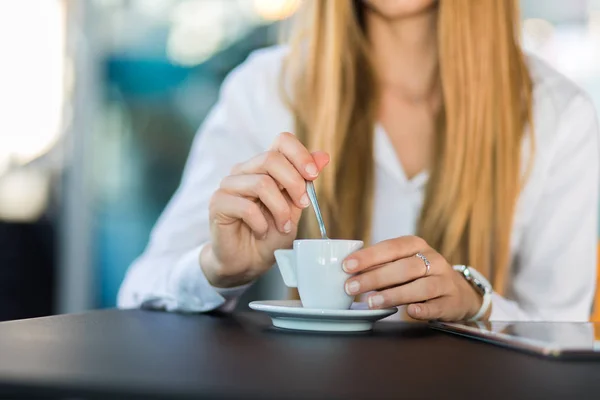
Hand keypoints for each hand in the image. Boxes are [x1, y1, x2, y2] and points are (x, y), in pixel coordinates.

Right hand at [201, 132, 328, 287]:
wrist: (248, 262)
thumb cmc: (270, 234)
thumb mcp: (295, 208)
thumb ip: (304, 182)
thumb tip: (323, 156)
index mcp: (264, 166)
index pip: (282, 141)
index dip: (300, 154)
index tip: (313, 176)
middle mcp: (244, 170)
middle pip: (271, 159)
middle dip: (294, 184)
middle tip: (303, 206)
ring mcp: (228, 185)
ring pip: (261, 183)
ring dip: (280, 209)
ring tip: (283, 226)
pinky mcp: (218, 203)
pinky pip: (246, 207)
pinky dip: (261, 223)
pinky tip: (262, 232)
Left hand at [342, 236, 486, 320]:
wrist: (460, 293)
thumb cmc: (420, 276)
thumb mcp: (403, 263)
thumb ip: (382, 265)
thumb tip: (349, 271)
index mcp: (416, 245)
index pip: (391, 247)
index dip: (369, 256)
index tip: (347, 265)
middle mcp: (433, 260)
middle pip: (404, 267)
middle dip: (375, 277)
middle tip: (351, 287)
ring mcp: (445, 281)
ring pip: (420, 287)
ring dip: (394, 294)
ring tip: (372, 302)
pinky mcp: (451, 302)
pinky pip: (437, 306)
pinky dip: (423, 309)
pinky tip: (410, 312)